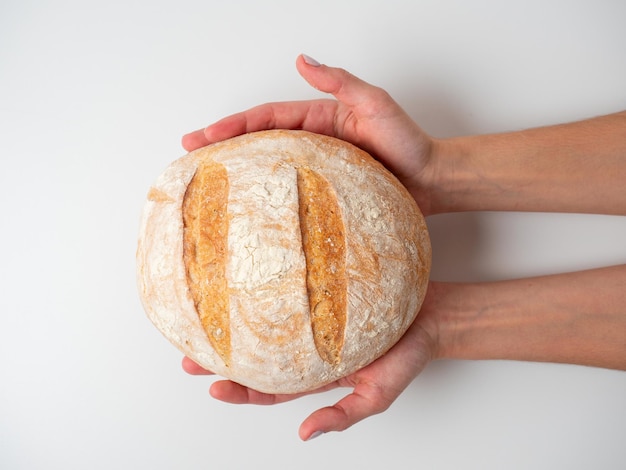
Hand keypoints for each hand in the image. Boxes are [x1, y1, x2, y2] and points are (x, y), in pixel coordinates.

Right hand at [182, 54, 437, 215]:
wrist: (432, 181)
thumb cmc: (408, 144)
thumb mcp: (376, 104)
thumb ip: (341, 83)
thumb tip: (303, 60)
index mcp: (319, 119)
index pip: (268, 118)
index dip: (234, 124)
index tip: (205, 134)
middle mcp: (314, 142)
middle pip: (260, 140)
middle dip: (223, 144)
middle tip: (189, 154)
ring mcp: (318, 169)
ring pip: (270, 168)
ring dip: (239, 171)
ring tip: (208, 180)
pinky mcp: (326, 194)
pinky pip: (291, 195)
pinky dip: (267, 198)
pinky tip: (249, 209)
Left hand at [182, 283, 438, 440]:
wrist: (430, 314)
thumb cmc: (408, 355)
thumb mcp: (378, 394)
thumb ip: (343, 415)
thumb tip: (305, 434)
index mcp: (317, 375)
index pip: (270, 388)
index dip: (240, 389)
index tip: (212, 385)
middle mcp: (308, 348)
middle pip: (258, 358)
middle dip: (223, 360)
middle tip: (189, 357)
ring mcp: (313, 319)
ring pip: (266, 326)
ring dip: (235, 327)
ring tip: (204, 321)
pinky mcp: (321, 290)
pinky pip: (288, 292)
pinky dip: (266, 293)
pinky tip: (246, 284)